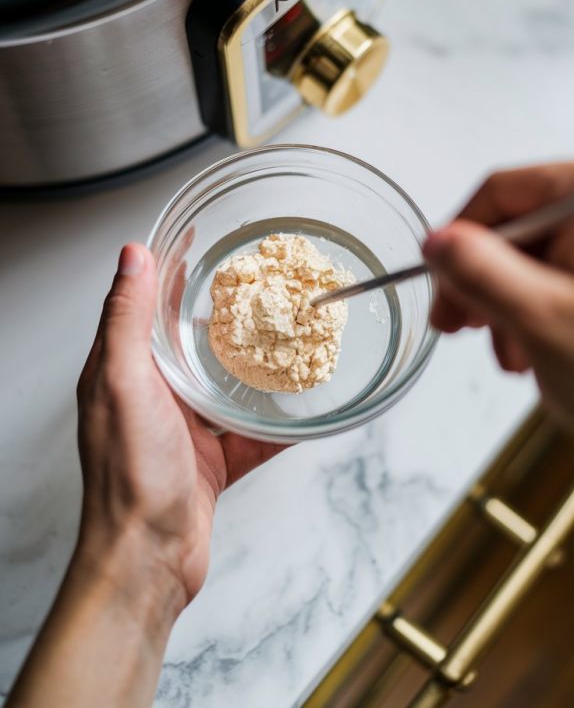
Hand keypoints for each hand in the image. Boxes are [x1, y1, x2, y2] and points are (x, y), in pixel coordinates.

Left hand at [76, 242, 284, 609]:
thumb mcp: (123, 383)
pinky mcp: (212, 460)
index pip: (145, 306)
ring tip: (290, 337)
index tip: (198, 240)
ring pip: (226, 384)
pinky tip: (304, 408)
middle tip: (260, 284)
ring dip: (254, 364)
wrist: (147, 559)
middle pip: (191, 341)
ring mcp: (183, 429)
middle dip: (223, 312)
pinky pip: (251, 432)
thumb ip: (126, 321)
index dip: (168, 270)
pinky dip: (276, 422)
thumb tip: (131, 256)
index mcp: (124, 371)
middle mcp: (152, 395)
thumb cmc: (129, 475)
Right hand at [423, 163, 573, 425]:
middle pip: (522, 226)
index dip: (460, 236)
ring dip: (509, 306)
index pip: (506, 190)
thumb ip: (482, 272)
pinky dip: (541, 315)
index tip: (437, 279)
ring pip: (541, 259)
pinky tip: (537, 354)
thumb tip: (437, 241)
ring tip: (510, 357)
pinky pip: (565, 282)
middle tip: (459, 326)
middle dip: (485, 281)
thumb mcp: (543, 320)